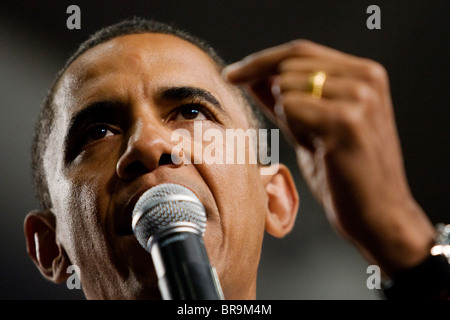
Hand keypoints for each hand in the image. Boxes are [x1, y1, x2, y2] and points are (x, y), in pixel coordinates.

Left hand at [224, 40, 434, 274]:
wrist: (377, 216)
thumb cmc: (344, 173)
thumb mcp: (313, 126)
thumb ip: (287, 98)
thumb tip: (253, 75)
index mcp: (364, 73)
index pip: (298, 51)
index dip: (260, 61)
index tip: (231, 75)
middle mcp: (366, 78)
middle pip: (287, 67)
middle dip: (280, 101)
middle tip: (310, 135)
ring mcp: (359, 98)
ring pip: (285, 88)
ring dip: (289, 119)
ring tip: (319, 144)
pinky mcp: (346, 122)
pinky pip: (290, 109)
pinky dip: (293, 131)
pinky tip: (320, 150)